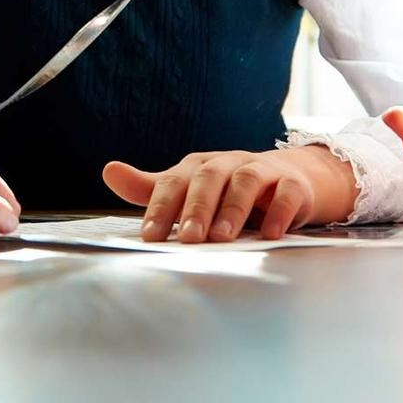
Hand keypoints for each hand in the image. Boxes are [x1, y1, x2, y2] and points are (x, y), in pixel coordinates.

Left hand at [102, 146, 357, 242]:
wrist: (289, 178)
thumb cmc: (229, 189)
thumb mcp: (189, 188)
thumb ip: (152, 188)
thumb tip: (109, 171)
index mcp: (199, 166)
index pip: (175, 182)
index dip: (162, 208)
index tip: (150, 237)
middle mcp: (228, 163)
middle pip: (209, 178)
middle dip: (197, 208)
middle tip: (189, 239)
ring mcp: (263, 170)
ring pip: (246, 182)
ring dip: (233, 209)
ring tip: (222, 238)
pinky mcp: (293, 184)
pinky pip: (287, 193)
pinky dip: (279, 212)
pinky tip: (271, 233)